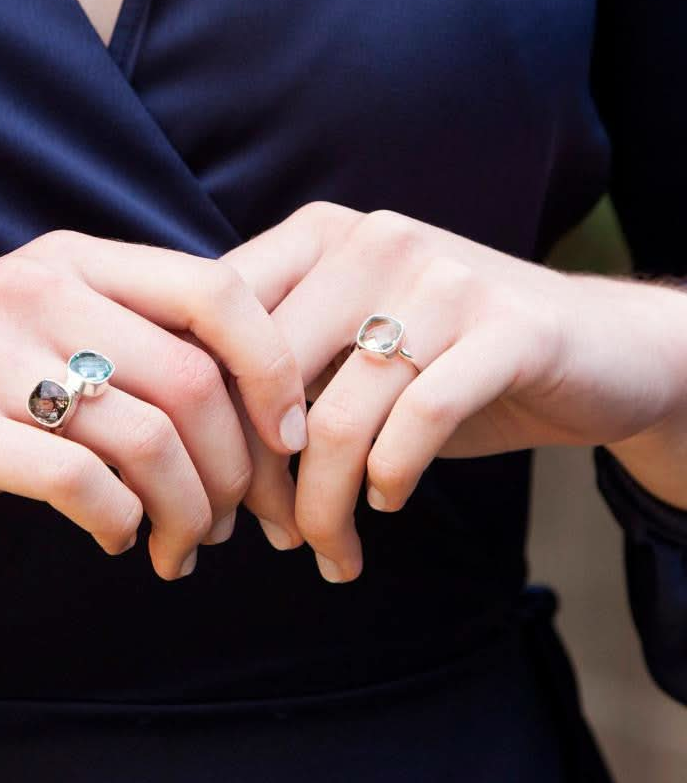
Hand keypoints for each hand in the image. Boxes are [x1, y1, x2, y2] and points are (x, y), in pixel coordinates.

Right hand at [0, 230, 307, 580]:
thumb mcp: (34, 333)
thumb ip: (126, 338)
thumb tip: (251, 396)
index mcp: (69, 260)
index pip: (217, 289)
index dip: (276, 367)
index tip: (292, 438)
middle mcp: (32, 290)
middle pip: (193, 378)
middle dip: (238, 467)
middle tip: (234, 523)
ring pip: (146, 438)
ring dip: (188, 511)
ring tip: (183, 548)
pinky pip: (77, 481)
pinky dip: (120, 522)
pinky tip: (121, 541)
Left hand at [222, 202, 686, 580]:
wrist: (592, 347)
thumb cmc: (442, 358)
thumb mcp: (349, 344)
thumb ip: (277, 366)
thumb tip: (190, 445)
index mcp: (319, 235)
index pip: (221, 325)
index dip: (206, 413)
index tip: (214, 483)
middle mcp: (374, 241)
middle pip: (268, 377)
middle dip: (258, 476)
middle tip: (268, 532)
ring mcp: (443, 279)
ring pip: (337, 416)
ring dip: (322, 505)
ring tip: (327, 548)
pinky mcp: (508, 327)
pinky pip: (417, 420)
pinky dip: (390, 478)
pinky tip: (388, 502)